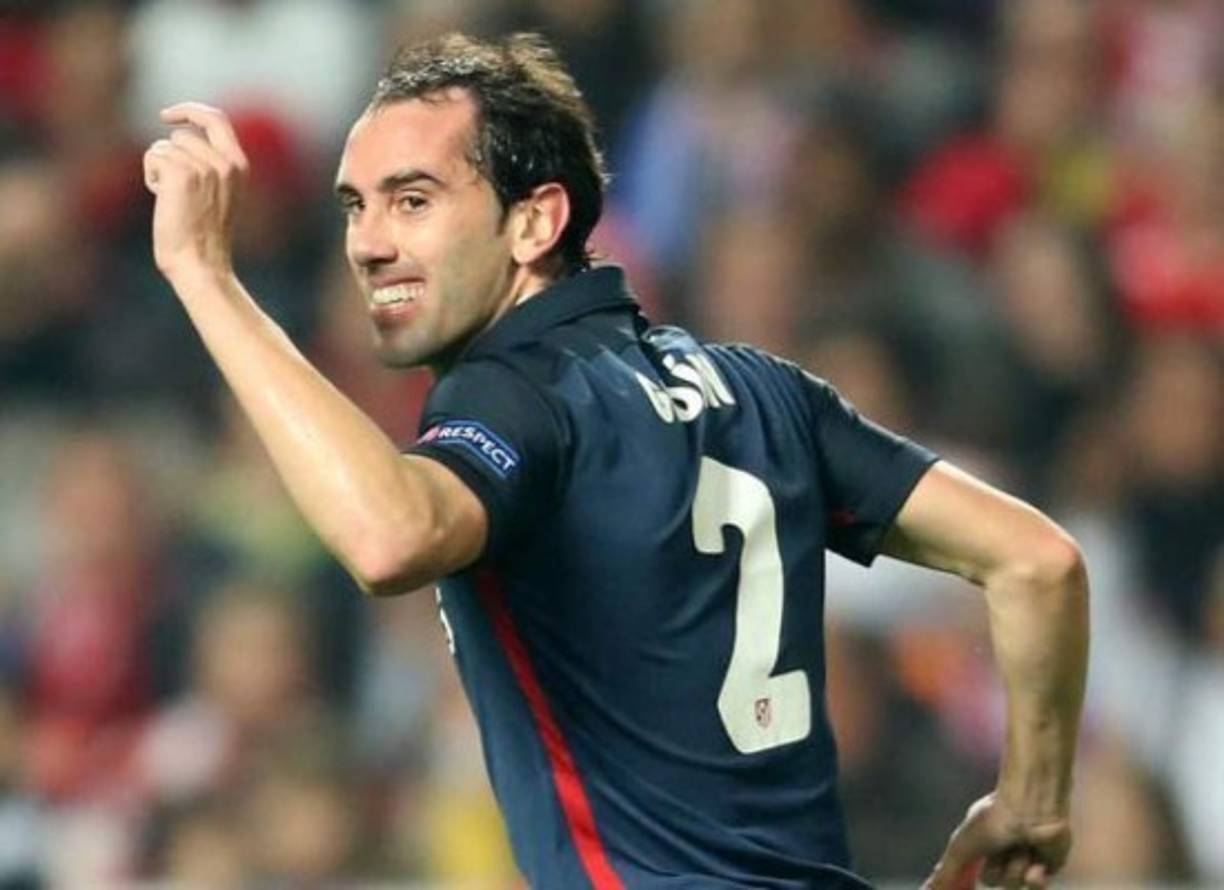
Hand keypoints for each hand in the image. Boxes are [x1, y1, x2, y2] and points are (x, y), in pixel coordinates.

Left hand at [142, 102, 248, 282]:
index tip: (167, 115)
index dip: (189, 110)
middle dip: (169, 157)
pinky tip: (164, 200)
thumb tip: (180, 136)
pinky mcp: (182, 173)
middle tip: (175, 190)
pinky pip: (154, 157)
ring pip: (164, 147)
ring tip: (174, 201)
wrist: (200, 264)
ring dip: (160, 170)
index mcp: (239, 166)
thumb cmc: (203, 236)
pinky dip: (151, 177)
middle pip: (181, 135)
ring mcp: (205, 167)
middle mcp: (225, 163)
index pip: (216, 119)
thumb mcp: (219, 195)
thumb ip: (210, 164)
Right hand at [923, 793, 1071, 889]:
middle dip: (994, 869)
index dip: (966, 879)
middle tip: (998, 850)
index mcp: (982, 842)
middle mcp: (1002, 849)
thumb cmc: (993, 821)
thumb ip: (945, 873)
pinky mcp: (1048, 864)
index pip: (972, 869)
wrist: (1029, 807)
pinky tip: (1035, 862)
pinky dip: (1034, 877)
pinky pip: (1036, 886)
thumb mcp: (961, 849)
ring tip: (1020, 847)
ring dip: (1014, 868)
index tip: (962, 887)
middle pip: (992, 880)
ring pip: (1013, 884)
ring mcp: (1025, 857)